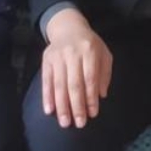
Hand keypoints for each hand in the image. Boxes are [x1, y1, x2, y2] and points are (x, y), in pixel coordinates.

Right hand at [41, 7, 112, 127]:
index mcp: (89, 51)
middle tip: (79, 123)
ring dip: (61, 106)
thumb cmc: (90, 44)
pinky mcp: (46, 61)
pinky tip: (49, 110)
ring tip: (65, 122)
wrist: (68, 27)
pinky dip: (47, 97)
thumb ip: (104, 73)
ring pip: (59, 85)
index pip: (90, 78)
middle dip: (76, 106)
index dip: (91, 97)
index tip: (92, 114)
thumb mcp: (104, 53)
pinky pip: (46, 81)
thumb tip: (101, 96)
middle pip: (74, 84)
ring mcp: (57, 57)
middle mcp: (72, 53)